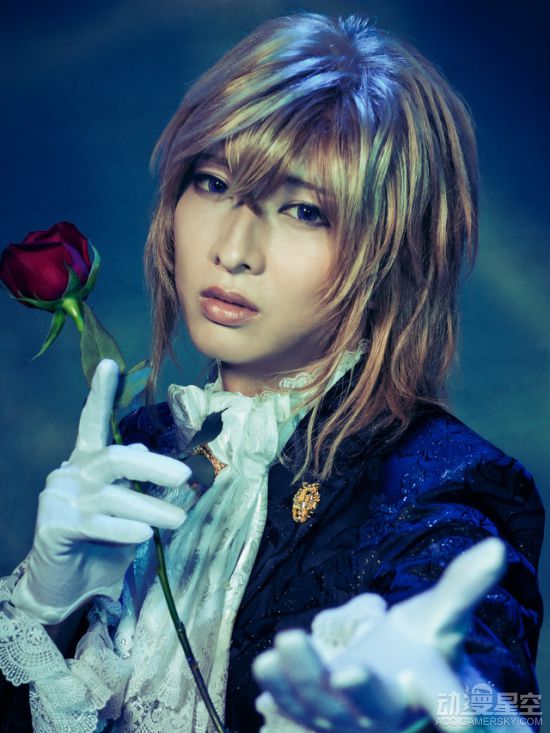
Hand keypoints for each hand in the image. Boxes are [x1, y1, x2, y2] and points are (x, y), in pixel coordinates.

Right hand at [11, 359, 190, 624]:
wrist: (66, 586)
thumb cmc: (103, 541)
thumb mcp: (127, 507)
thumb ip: (138, 482)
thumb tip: (157, 459)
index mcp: (88, 460)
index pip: (93, 421)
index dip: (101, 394)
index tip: (109, 364)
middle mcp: (72, 471)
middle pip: (115, 458)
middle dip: (153, 466)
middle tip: (185, 478)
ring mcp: (60, 497)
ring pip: (113, 495)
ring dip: (150, 509)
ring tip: (177, 520)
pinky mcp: (55, 525)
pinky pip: (97, 523)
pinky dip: (124, 529)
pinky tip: (144, 537)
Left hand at [253, 538, 506, 732]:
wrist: (393, 674)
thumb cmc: (421, 644)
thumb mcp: (442, 614)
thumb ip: (464, 584)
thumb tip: (497, 548)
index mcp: (425, 685)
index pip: (443, 699)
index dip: (447, 706)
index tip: (458, 717)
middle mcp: (387, 710)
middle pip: (374, 704)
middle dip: (360, 692)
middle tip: (344, 674)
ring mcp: (347, 718)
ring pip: (323, 705)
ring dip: (302, 679)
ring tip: (285, 644)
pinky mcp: (315, 715)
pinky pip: (293, 705)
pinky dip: (278, 688)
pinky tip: (264, 665)